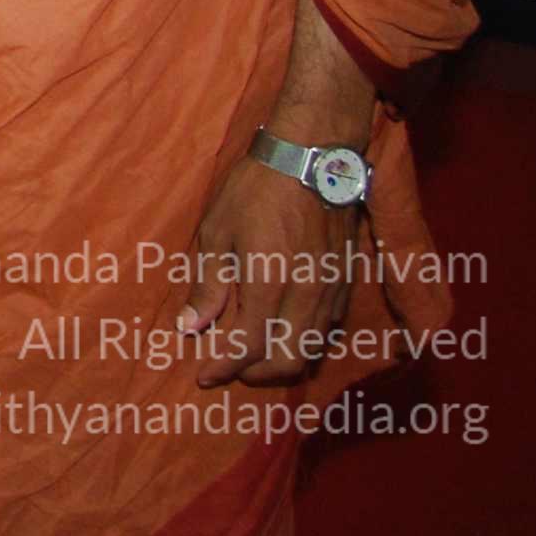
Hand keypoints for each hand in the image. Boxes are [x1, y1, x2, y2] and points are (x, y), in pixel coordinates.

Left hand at [179, 152, 362, 387]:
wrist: (312, 160)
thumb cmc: (255, 190)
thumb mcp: (217, 231)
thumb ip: (208, 284)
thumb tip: (189, 327)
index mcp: (269, 281)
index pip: (249, 345)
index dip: (224, 366)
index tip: (203, 375)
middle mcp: (306, 294)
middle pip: (287, 361)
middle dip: (254, 374)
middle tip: (228, 369)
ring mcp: (331, 292)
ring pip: (311, 351)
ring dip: (281, 364)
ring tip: (252, 358)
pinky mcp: (346, 285)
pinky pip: (327, 331)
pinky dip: (304, 344)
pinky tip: (282, 335)